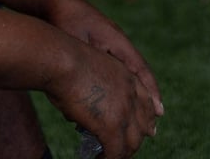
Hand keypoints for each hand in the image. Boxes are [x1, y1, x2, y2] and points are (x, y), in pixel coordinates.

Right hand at [46, 41, 158, 157]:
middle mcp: (131, 94)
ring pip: (132, 143)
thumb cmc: (64, 62)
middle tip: (126, 150)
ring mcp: (124, 110)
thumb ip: (92, 94)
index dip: (146, 119)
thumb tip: (79, 117)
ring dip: (122, 153)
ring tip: (109, 157)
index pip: (146, 102)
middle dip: (136, 139)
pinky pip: (116, 152)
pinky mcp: (112, 126)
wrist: (63, 60)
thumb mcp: (89, 73)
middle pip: (144, 125)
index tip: (146, 130)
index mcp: (127, 77)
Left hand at [49, 0, 163, 118]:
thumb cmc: (65, 20)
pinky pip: (116, 66)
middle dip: (148, 93)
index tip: (159, 109)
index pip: (140, 68)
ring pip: (128, 70)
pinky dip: (121, 82)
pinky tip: (118, 96)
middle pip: (138, 71)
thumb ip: (84, 68)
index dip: (150, 89)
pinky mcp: (101, 44)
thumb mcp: (76, 43)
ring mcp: (111, 42)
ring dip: (136, 89)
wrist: (55, 0)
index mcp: (116, 40)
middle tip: (157, 117)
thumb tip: (84, 100)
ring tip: (143, 111)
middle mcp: (118, 41)